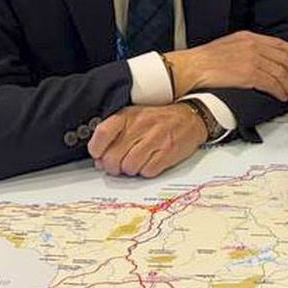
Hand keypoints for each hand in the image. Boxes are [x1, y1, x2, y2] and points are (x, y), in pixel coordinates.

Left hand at [87, 103, 206, 177]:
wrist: (190, 118)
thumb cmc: (158, 120)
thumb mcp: (134, 118)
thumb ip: (114, 136)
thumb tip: (100, 160)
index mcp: (128, 115)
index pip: (103, 133)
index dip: (96, 149)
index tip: (98, 155)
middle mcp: (141, 125)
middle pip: (113, 157)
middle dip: (113, 167)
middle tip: (118, 166)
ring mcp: (156, 138)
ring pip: (129, 167)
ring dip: (131, 170)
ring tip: (136, 163)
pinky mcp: (169, 151)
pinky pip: (148, 171)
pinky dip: (146, 171)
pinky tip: (149, 163)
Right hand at [166, 31, 287, 102]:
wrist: (193, 66)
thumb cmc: (205, 58)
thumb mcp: (229, 44)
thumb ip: (247, 47)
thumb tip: (261, 57)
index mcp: (249, 36)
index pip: (279, 44)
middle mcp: (254, 45)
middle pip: (284, 59)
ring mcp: (252, 60)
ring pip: (280, 74)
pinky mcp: (249, 74)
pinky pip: (272, 84)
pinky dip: (280, 91)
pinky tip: (282, 97)